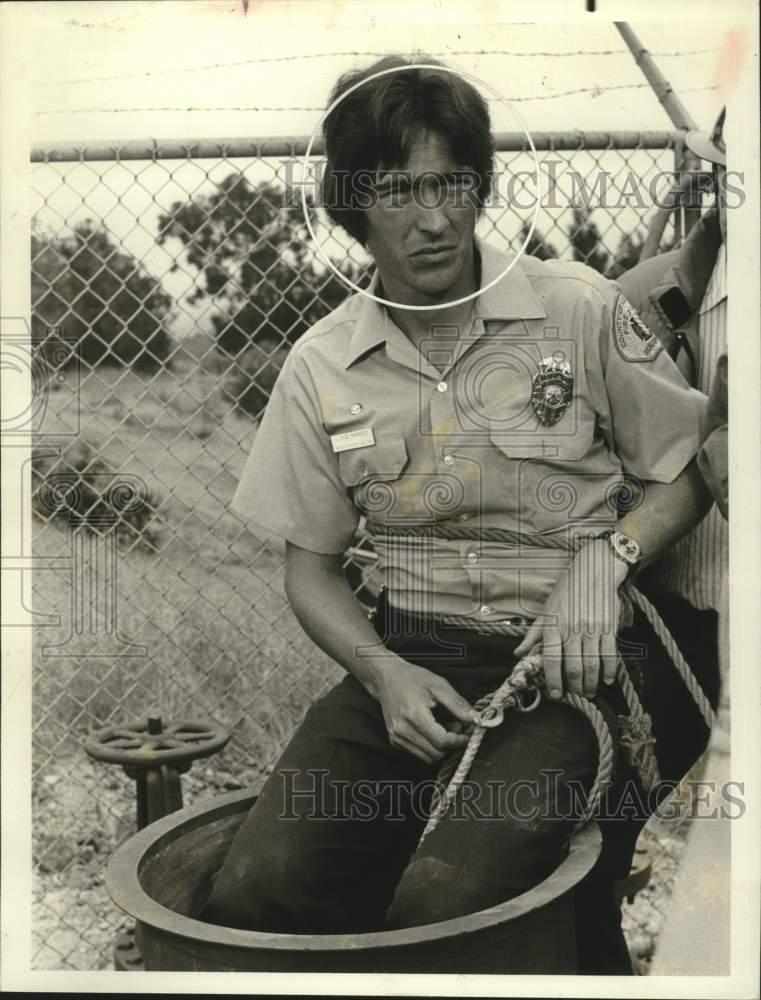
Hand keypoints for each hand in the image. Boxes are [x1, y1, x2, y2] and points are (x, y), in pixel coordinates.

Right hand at [373, 659, 479, 764]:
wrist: (386, 678)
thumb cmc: (411, 678)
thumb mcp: (439, 685)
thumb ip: (458, 704)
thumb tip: (475, 719)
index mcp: (414, 716)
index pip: (442, 742)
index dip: (459, 741)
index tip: (468, 733)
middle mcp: (402, 731)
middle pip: (436, 754)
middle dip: (452, 745)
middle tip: (458, 728)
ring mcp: (397, 738)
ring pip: (427, 758)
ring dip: (441, 749)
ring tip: (446, 729)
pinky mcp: (395, 741)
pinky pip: (418, 753)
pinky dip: (430, 747)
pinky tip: (433, 731)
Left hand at [513, 540, 627, 699]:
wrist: (594, 570)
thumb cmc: (567, 589)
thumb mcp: (546, 610)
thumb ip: (533, 634)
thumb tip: (518, 653)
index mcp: (554, 625)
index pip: (551, 659)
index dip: (553, 680)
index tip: (555, 693)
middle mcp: (572, 629)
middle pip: (573, 666)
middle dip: (574, 686)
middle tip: (575, 696)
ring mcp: (592, 629)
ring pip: (591, 664)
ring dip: (591, 683)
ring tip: (589, 692)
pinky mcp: (609, 628)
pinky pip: (610, 654)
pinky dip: (608, 670)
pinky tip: (606, 679)